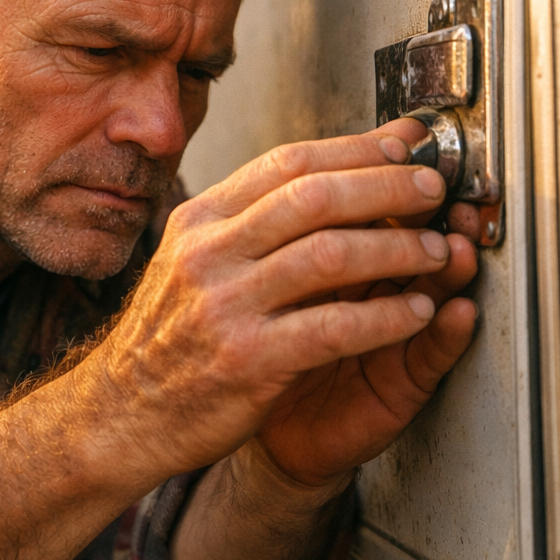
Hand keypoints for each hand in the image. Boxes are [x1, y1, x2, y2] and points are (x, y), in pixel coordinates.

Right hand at [93, 120, 477, 482]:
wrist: (122, 415)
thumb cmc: (171, 337)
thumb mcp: (193, 260)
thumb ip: (252, 222)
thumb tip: (330, 177)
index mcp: (201, 220)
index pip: (287, 162)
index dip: (355, 149)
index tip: (402, 144)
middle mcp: (208, 253)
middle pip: (315, 196)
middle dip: (386, 186)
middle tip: (432, 188)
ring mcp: (225, 306)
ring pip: (330, 255)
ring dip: (398, 249)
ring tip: (437, 250)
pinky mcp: (248, 360)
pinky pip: (334, 328)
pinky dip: (386, 317)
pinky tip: (416, 312)